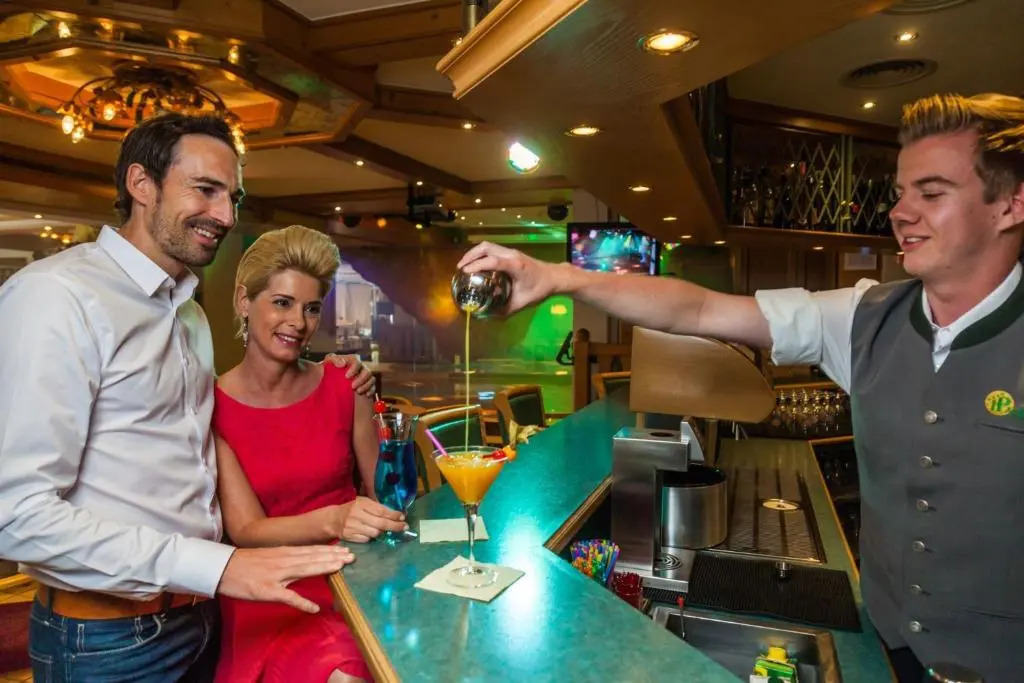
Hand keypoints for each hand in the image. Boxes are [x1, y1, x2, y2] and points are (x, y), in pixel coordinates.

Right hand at [217, 545, 354, 613]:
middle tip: (352, 557)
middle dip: (333, 558)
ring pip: (305, 570)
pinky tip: (315, 608)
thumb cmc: (246, 563)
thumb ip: (288, 557)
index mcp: (284, 552)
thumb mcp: (270, 555)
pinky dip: (302, 603)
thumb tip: (307, 558)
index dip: (330, 550)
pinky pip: (288, 598)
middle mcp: (283, 561)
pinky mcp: (267, 591)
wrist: (222, 568)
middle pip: (313, 558)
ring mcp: (276, 576)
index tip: (346, 550)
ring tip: (341, 569)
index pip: (312, 550)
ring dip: (324, 569)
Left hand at [324, 354, 374, 395]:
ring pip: (371, 379)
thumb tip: (342, 363)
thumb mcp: (324, 365)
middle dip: (361, 379)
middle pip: (366, 371)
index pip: (356, 360)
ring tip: (358, 391)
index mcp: (349, 361)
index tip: (346, 376)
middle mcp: (358, 368)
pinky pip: (373, 387)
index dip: (354, 368)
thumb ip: (332, 360)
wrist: (326, 385)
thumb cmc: (325, 374)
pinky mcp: (366, 386)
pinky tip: (365, 394)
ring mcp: (363, 377)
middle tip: (352, 387)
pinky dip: (370, 391)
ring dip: (366, 385)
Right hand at [333, 496, 407, 542]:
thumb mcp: (363, 503)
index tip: (403, 517)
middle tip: (404, 527)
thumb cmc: (352, 509)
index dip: (394, 515)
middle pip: (380, 523)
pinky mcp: (350, 536)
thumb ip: (377, 507)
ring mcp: (353, 526)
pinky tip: (371, 533)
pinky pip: (366, 539)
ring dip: (382, 532)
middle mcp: (357, 515)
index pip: (381, 510)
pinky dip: (371, 537)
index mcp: (361, 504)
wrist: (333, 519)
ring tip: (385, 530)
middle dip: (394, 526)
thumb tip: (397, 514)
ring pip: (375, 533)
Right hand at [456, 241, 559, 313]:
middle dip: (470, 256)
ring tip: (464, 264)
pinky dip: (481, 254)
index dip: (476, 265)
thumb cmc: (540, 289)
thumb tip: (489, 316)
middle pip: (486, 248)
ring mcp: (511, 252)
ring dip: (475, 253)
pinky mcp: (511, 253)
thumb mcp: (522, 303)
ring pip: (488, 246)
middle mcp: (512, 255)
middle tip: (460, 267)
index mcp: (515, 266)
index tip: (464, 271)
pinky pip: (492, 249)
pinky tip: (477, 264)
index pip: (492, 261)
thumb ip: (505, 310)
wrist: (554, 277)